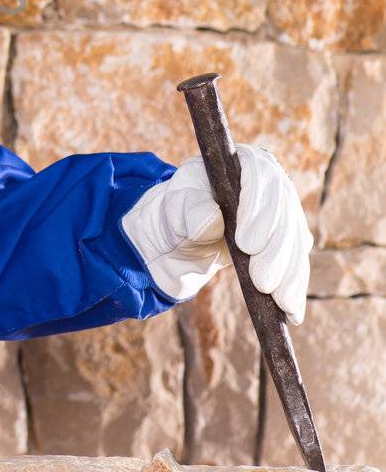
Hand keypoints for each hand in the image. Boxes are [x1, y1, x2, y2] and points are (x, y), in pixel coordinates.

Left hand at [121, 143, 311, 323]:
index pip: (260, 176)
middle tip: (263, 282)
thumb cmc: (176, 215)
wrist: (181, 237)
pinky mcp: (287, 239)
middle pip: (284, 212)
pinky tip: (292, 310)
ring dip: (290, 274)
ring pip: (295, 240)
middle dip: (276, 250)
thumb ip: (191, 211)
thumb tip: (212, 220)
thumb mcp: (174, 210)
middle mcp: (270, 182)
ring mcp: (283, 211)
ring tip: (281, 303)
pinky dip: (295, 285)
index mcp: (242, 161)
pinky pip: (297, 261)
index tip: (247, 244)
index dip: (259, 209)